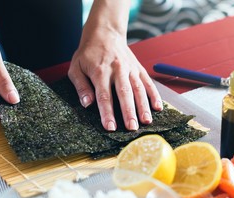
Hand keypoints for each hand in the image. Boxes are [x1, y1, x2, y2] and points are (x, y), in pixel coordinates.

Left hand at [68, 0, 161, 130]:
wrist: (104, 32)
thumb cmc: (88, 53)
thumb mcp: (75, 68)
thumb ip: (81, 86)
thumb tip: (87, 104)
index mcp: (100, 71)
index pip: (104, 96)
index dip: (107, 113)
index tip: (110, 127)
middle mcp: (117, 70)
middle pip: (124, 93)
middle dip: (128, 112)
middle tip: (132, 128)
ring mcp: (130, 69)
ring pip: (138, 89)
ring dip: (143, 106)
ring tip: (146, 121)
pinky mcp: (138, 68)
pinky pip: (148, 82)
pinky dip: (154, 95)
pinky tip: (158, 107)